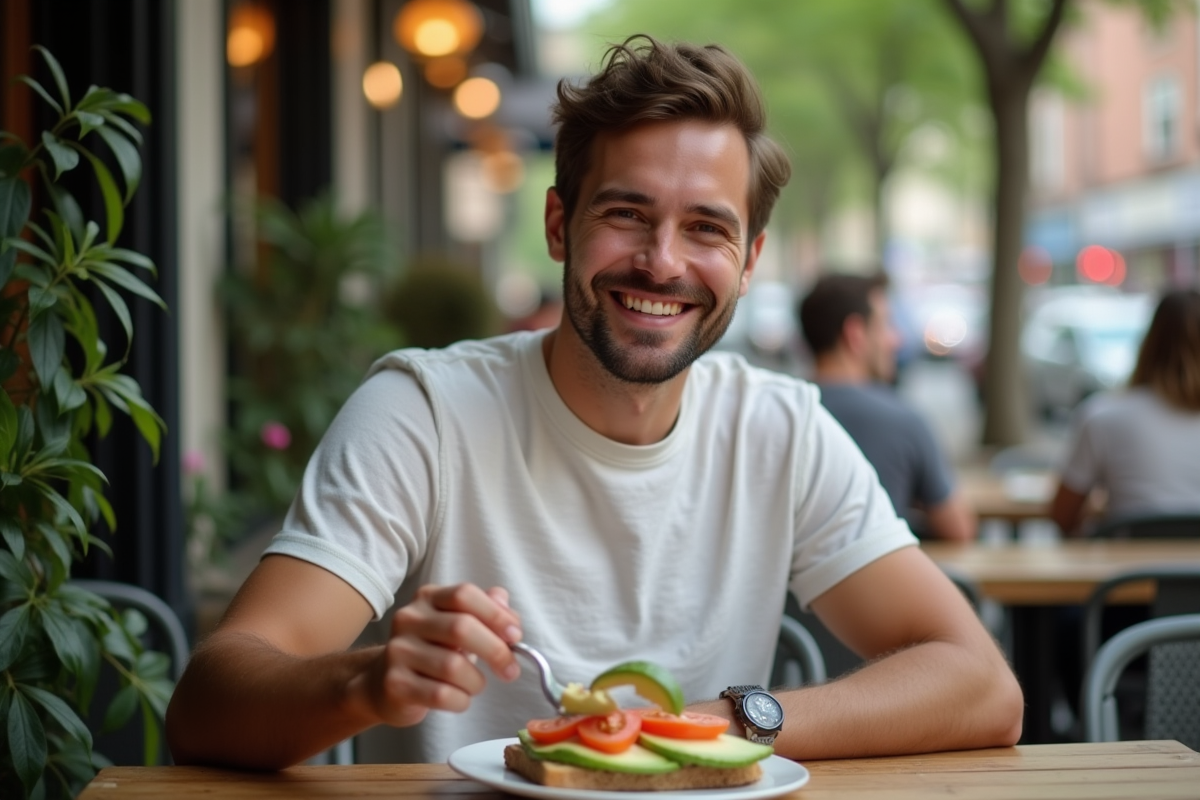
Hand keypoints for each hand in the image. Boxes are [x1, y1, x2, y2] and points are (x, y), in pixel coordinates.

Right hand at [350, 583, 523, 727]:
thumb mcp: (457, 623)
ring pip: (453, 667)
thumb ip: (486, 611)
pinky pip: (442, 695)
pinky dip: (461, 700)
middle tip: (510, 670)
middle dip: (495, 651)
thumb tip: (507, 610)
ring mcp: (398, 650)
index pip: (465, 595)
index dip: (496, 615)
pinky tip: (459, 698)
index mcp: (428, 598)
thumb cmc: (431, 651)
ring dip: (476, 682)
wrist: (384, 683)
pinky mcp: (395, 683)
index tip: (515, 636)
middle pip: (461, 628)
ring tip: (475, 685)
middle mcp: (409, 618)